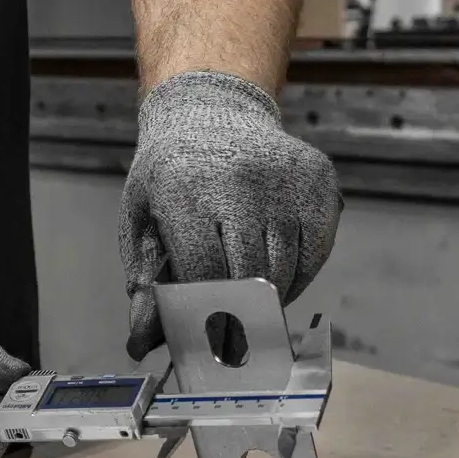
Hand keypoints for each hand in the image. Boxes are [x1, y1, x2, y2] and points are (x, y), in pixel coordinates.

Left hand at [119, 71, 341, 360]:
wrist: (211, 111)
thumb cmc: (170, 176)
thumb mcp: (141, 220)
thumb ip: (144, 283)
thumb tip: (140, 346)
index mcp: (186, 190)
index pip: (204, 273)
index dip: (205, 313)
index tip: (205, 340)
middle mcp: (241, 180)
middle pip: (249, 276)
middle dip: (239, 316)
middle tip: (231, 341)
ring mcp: (285, 179)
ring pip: (285, 270)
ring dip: (268, 299)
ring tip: (248, 302)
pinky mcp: (318, 181)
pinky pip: (315, 253)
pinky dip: (297, 276)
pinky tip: (275, 275)